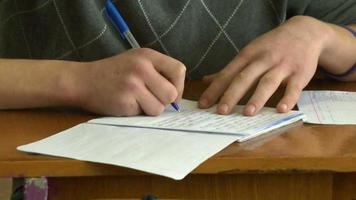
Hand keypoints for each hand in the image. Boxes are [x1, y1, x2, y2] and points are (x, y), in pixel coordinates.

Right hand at [71, 48, 185, 115]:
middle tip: (150, 99)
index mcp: (147, 55)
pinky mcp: (125, 101)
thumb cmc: (113, 73)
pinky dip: (138, 113)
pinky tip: (126, 104)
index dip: (179, 86)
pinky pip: (144, 114)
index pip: (179, 70)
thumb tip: (178, 97)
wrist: (82, 81)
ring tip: (136, 101)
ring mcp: (133, 84)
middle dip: (164, 101)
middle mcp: (142, 67)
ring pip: (160, 107)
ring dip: (150, 109)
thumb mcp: (136, 61)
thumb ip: (157, 72)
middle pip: (172, 93)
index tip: (170, 94)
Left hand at [199, 16, 329, 115]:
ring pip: (267, 82)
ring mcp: (282, 66)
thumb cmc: (271, 46)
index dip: (215, 89)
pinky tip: (280, 110)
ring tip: (247, 113)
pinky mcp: (300, 73)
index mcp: (247, 55)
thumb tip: (206, 80)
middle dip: (231, 94)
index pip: (227, 74)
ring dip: (257, 97)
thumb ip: (229, 69)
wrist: (304, 32)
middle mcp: (263, 59)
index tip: (203, 104)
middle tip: (221, 111)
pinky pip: (294, 87)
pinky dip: (288, 98)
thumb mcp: (248, 52)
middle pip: (244, 78)